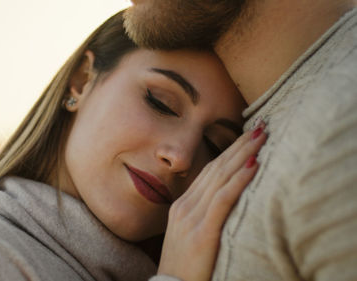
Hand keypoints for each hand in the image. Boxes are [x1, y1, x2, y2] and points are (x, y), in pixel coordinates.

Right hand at [157, 122, 266, 280]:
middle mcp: (185, 206)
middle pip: (216, 168)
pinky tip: (254, 165)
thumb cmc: (184, 268)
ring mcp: (191, 218)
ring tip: (261, 136)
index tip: (246, 136)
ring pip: (220, 178)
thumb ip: (202, 216)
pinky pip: (223, 199)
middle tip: (260, 126)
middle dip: (238, 145)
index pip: (209, 171)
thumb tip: (224, 201)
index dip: (229, 152)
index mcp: (182, 206)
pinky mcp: (201, 232)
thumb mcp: (188, 236)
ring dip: (243, 154)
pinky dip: (239, 180)